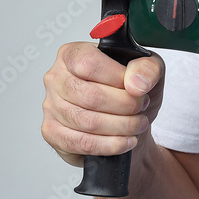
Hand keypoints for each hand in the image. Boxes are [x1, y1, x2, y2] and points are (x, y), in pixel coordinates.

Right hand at [41, 42, 164, 165]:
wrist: (126, 118)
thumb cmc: (130, 90)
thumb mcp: (148, 70)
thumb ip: (147, 68)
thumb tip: (136, 83)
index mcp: (72, 54)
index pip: (89, 63)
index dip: (117, 78)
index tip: (136, 87)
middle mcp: (56, 78)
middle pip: (89, 95)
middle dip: (124, 105)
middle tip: (141, 107)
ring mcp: (51, 106)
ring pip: (87, 122)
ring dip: (121, 126)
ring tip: (138, 124)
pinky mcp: (52, 133)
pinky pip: (81, 143)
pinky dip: (109, 145)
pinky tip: (125, 141)